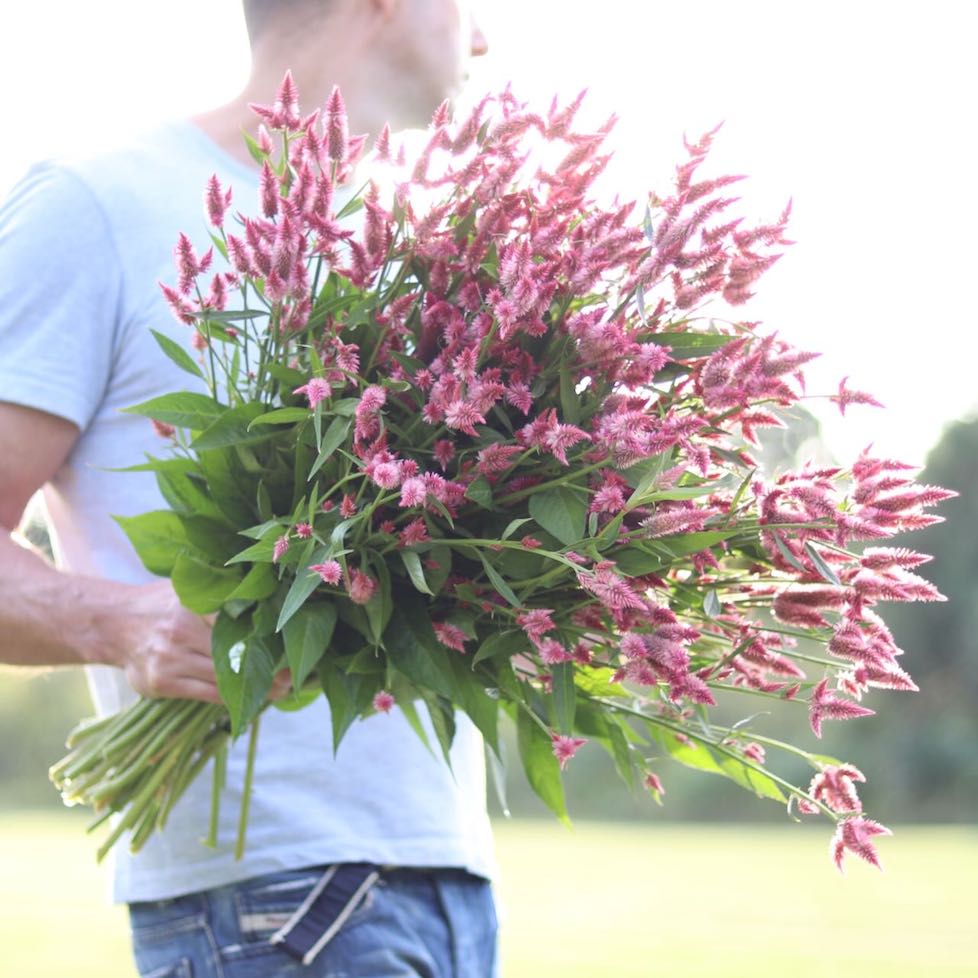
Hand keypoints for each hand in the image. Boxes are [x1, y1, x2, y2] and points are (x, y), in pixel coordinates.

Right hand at [111, 580, 290, 703]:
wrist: (113, 623)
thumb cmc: (162, 603)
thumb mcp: (189, 590)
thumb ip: (222, 595)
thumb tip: (270, 599)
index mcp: (192, 605)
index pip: (238, 624)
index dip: (267, 639)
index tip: (291, 647)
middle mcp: (179, 632)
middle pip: (234, 655)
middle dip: (267, 668)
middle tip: (292, 675)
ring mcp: (169, 661)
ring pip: (223, 680)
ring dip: (254, 689)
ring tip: (279, 690)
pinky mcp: (162, 684)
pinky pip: (206, 695)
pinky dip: (231, 700)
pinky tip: (249, 700)